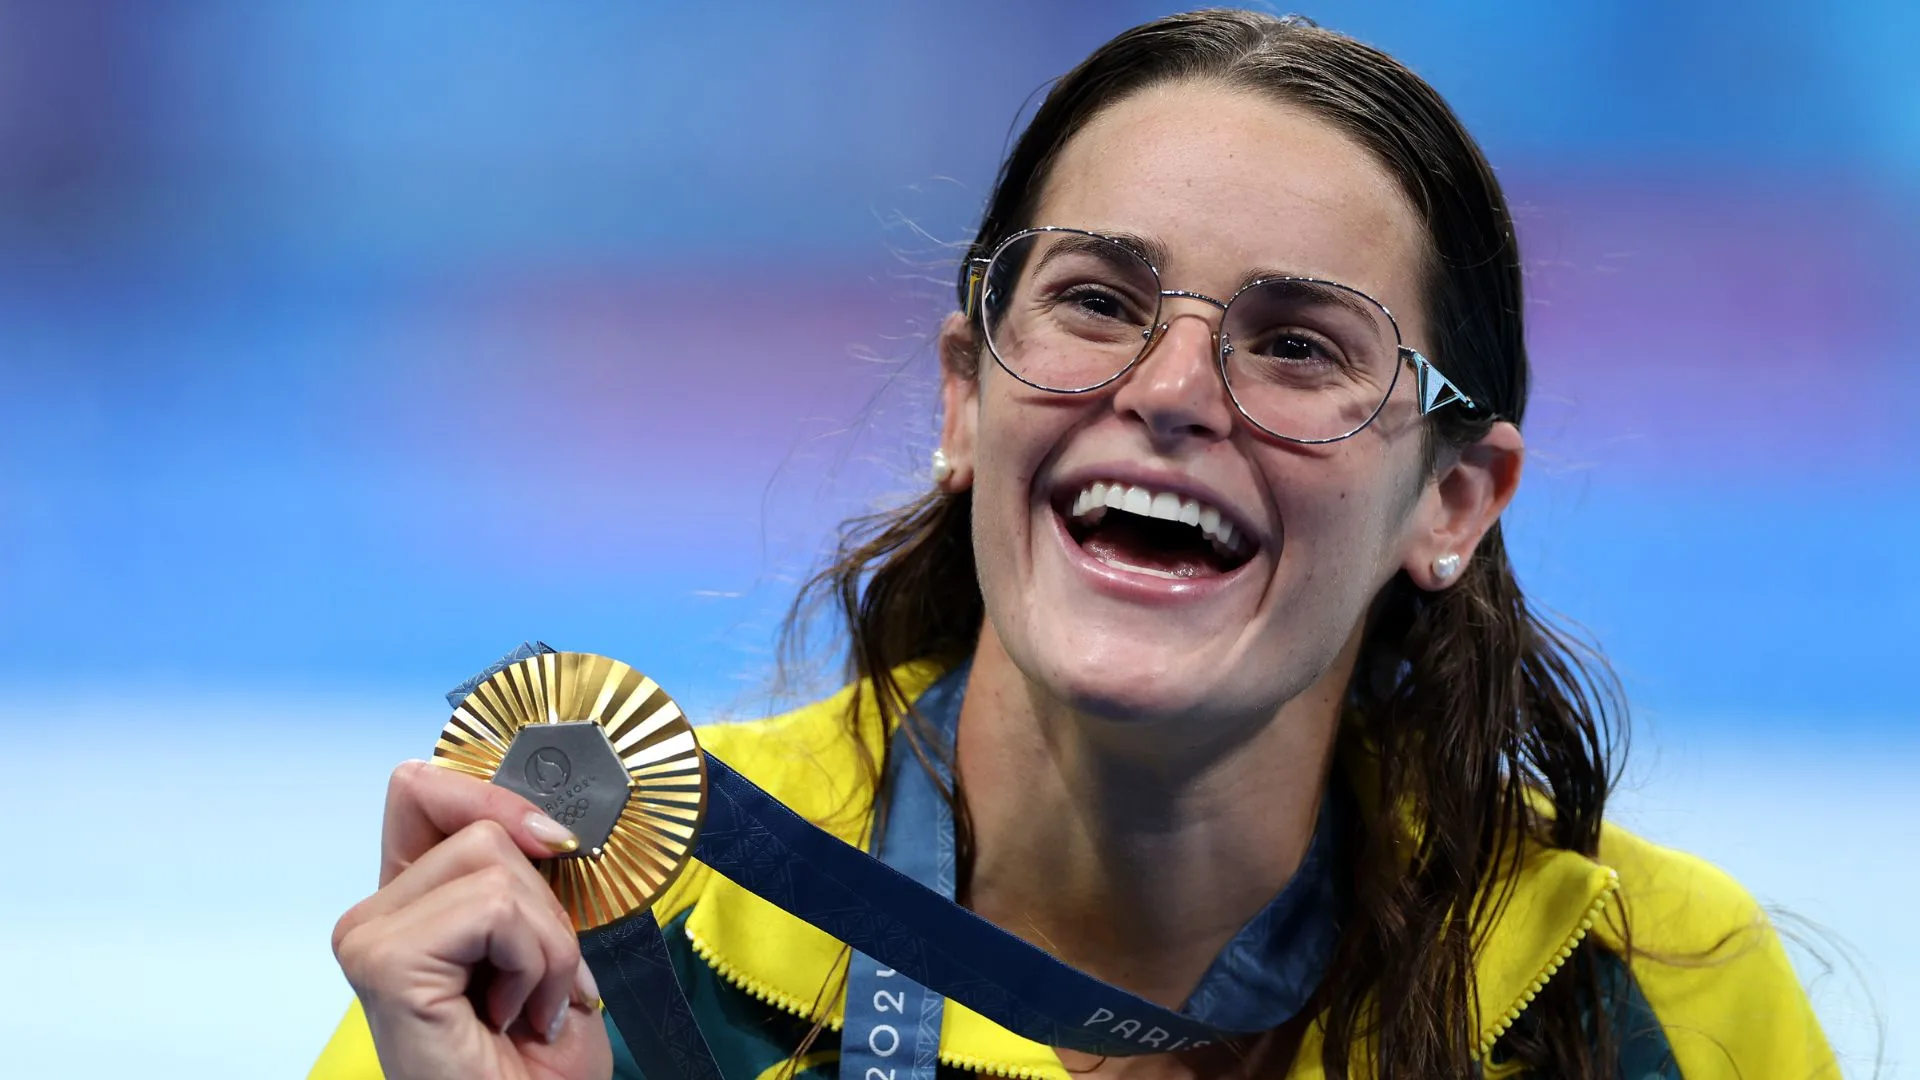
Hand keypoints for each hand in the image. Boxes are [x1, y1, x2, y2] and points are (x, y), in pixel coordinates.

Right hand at [333, 760, 612, 1079]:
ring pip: (493, 862)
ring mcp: (369, 936)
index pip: (425, 787)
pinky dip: (533, 959)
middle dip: (544, 903)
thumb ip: (524, 873)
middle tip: (540, 981)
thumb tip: (542, 817)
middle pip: (482, 828)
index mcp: (410, 901)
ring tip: (529, 1005)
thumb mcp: (545, 939)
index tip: (555, 844)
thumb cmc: (541, 1061)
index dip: (496, 799)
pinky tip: (513, 1014)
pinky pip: (493, 906)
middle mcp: (375, 916)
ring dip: (546, 941)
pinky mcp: (384, 960)